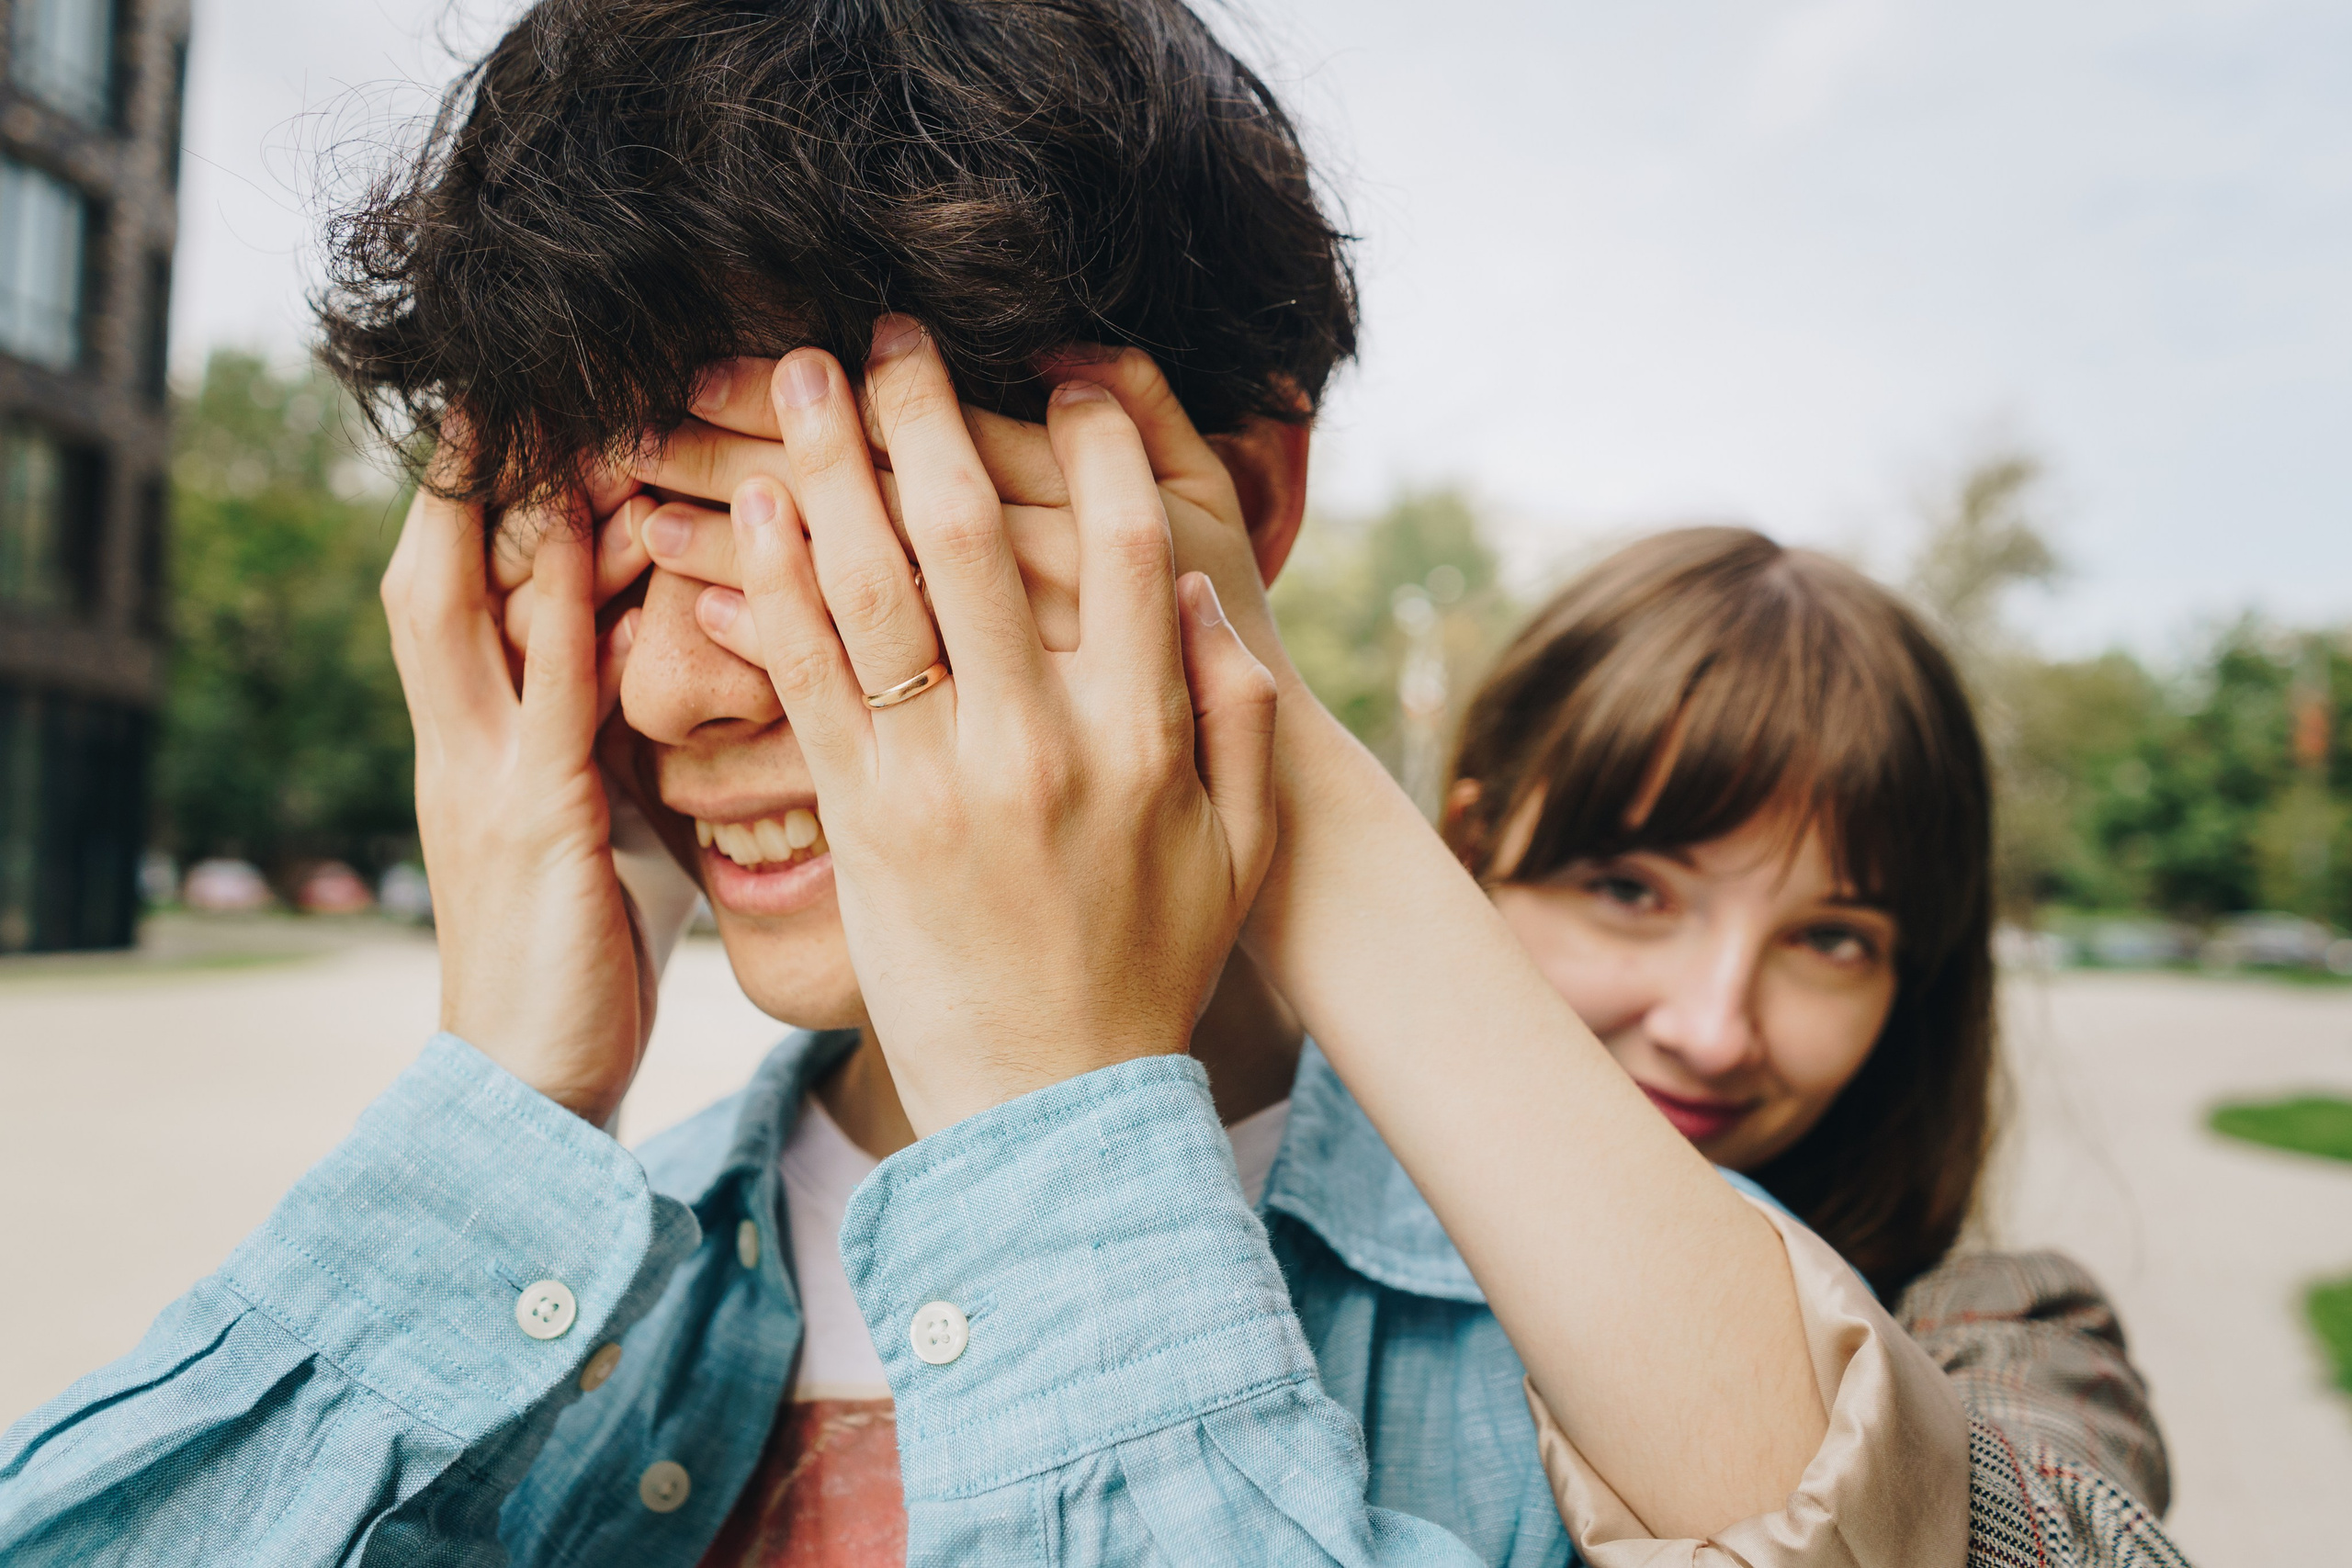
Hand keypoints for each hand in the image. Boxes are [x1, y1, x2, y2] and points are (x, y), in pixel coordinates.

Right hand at [380, 437, 658, 1123]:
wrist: (528, 1090)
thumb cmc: (587, 957)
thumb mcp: (614, 829)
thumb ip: (634, 746)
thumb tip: (712, 679)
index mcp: (484, 745)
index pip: (472, 596)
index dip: (493, 502)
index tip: (545, 412)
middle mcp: (462, 744)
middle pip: (436, 576)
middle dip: (466, 475)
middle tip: (517, 373)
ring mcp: (481, 776)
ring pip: (459, 607)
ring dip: (493, 502)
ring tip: (535, 402)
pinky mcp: (527, 821)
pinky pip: (538, 688)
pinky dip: (549, 602)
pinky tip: (581, 529)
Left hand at [724, 318, 1279, 1134]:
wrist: (1050, 1111)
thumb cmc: (1147, 975)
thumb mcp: (1240, 851)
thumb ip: (1239, 718)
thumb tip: (1195, 601)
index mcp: (1147, 733)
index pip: (1123, 546)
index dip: (1092, 444)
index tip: (1061, 375)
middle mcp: (1045, 739)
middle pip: (974, 536)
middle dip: (925, 415)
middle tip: (887, 332)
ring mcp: (945, 778)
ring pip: (875, 588)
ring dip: (826, 466)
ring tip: (791, 375)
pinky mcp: (862, 823)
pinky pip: (807, 680)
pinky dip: (772, 589)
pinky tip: (745, 512)